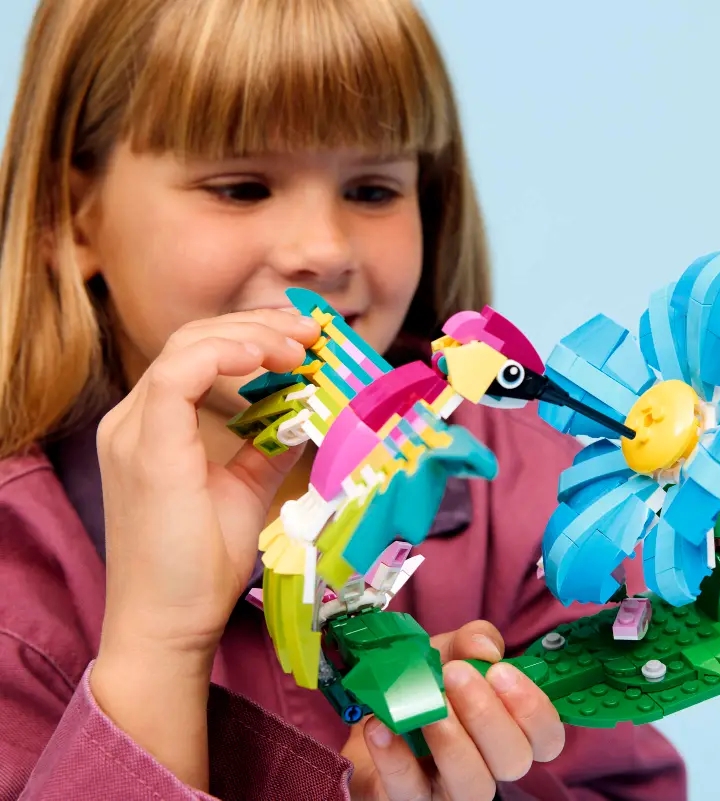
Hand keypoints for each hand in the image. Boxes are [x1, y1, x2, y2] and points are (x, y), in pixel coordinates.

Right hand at [94, 309, 319, 658]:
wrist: (169, 624)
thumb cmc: (201, 566)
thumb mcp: (246, 490)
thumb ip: (267, 447)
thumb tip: (306, 414)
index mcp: (154, 426)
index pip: (200, 352)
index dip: (255, 335)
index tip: (309, 341)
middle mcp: (134, 419)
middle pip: (195, 338)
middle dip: (260, 325)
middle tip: (313, 332)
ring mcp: (133, 430)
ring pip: (188, 345)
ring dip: (251, 335)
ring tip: (300, 346)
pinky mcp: (145, 447)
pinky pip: (179, 373)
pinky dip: (225, 354)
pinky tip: (266, 356)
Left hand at [344, 621, 566, 800]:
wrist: (373, 709)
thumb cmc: (427, 682)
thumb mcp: (451, 650)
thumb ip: (473, 641)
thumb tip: (484, 649)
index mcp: (511, 731)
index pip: (547, 738)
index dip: (533, 709)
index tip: (500, 671)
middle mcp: (490, 766)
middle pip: (514, 761)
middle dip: (487, 715)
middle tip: (456, 674)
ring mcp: (451, 790)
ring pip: (473, 786)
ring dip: (452, 741)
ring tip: (428, 706)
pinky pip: (409, 791)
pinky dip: (395, 757)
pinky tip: (382, 726)